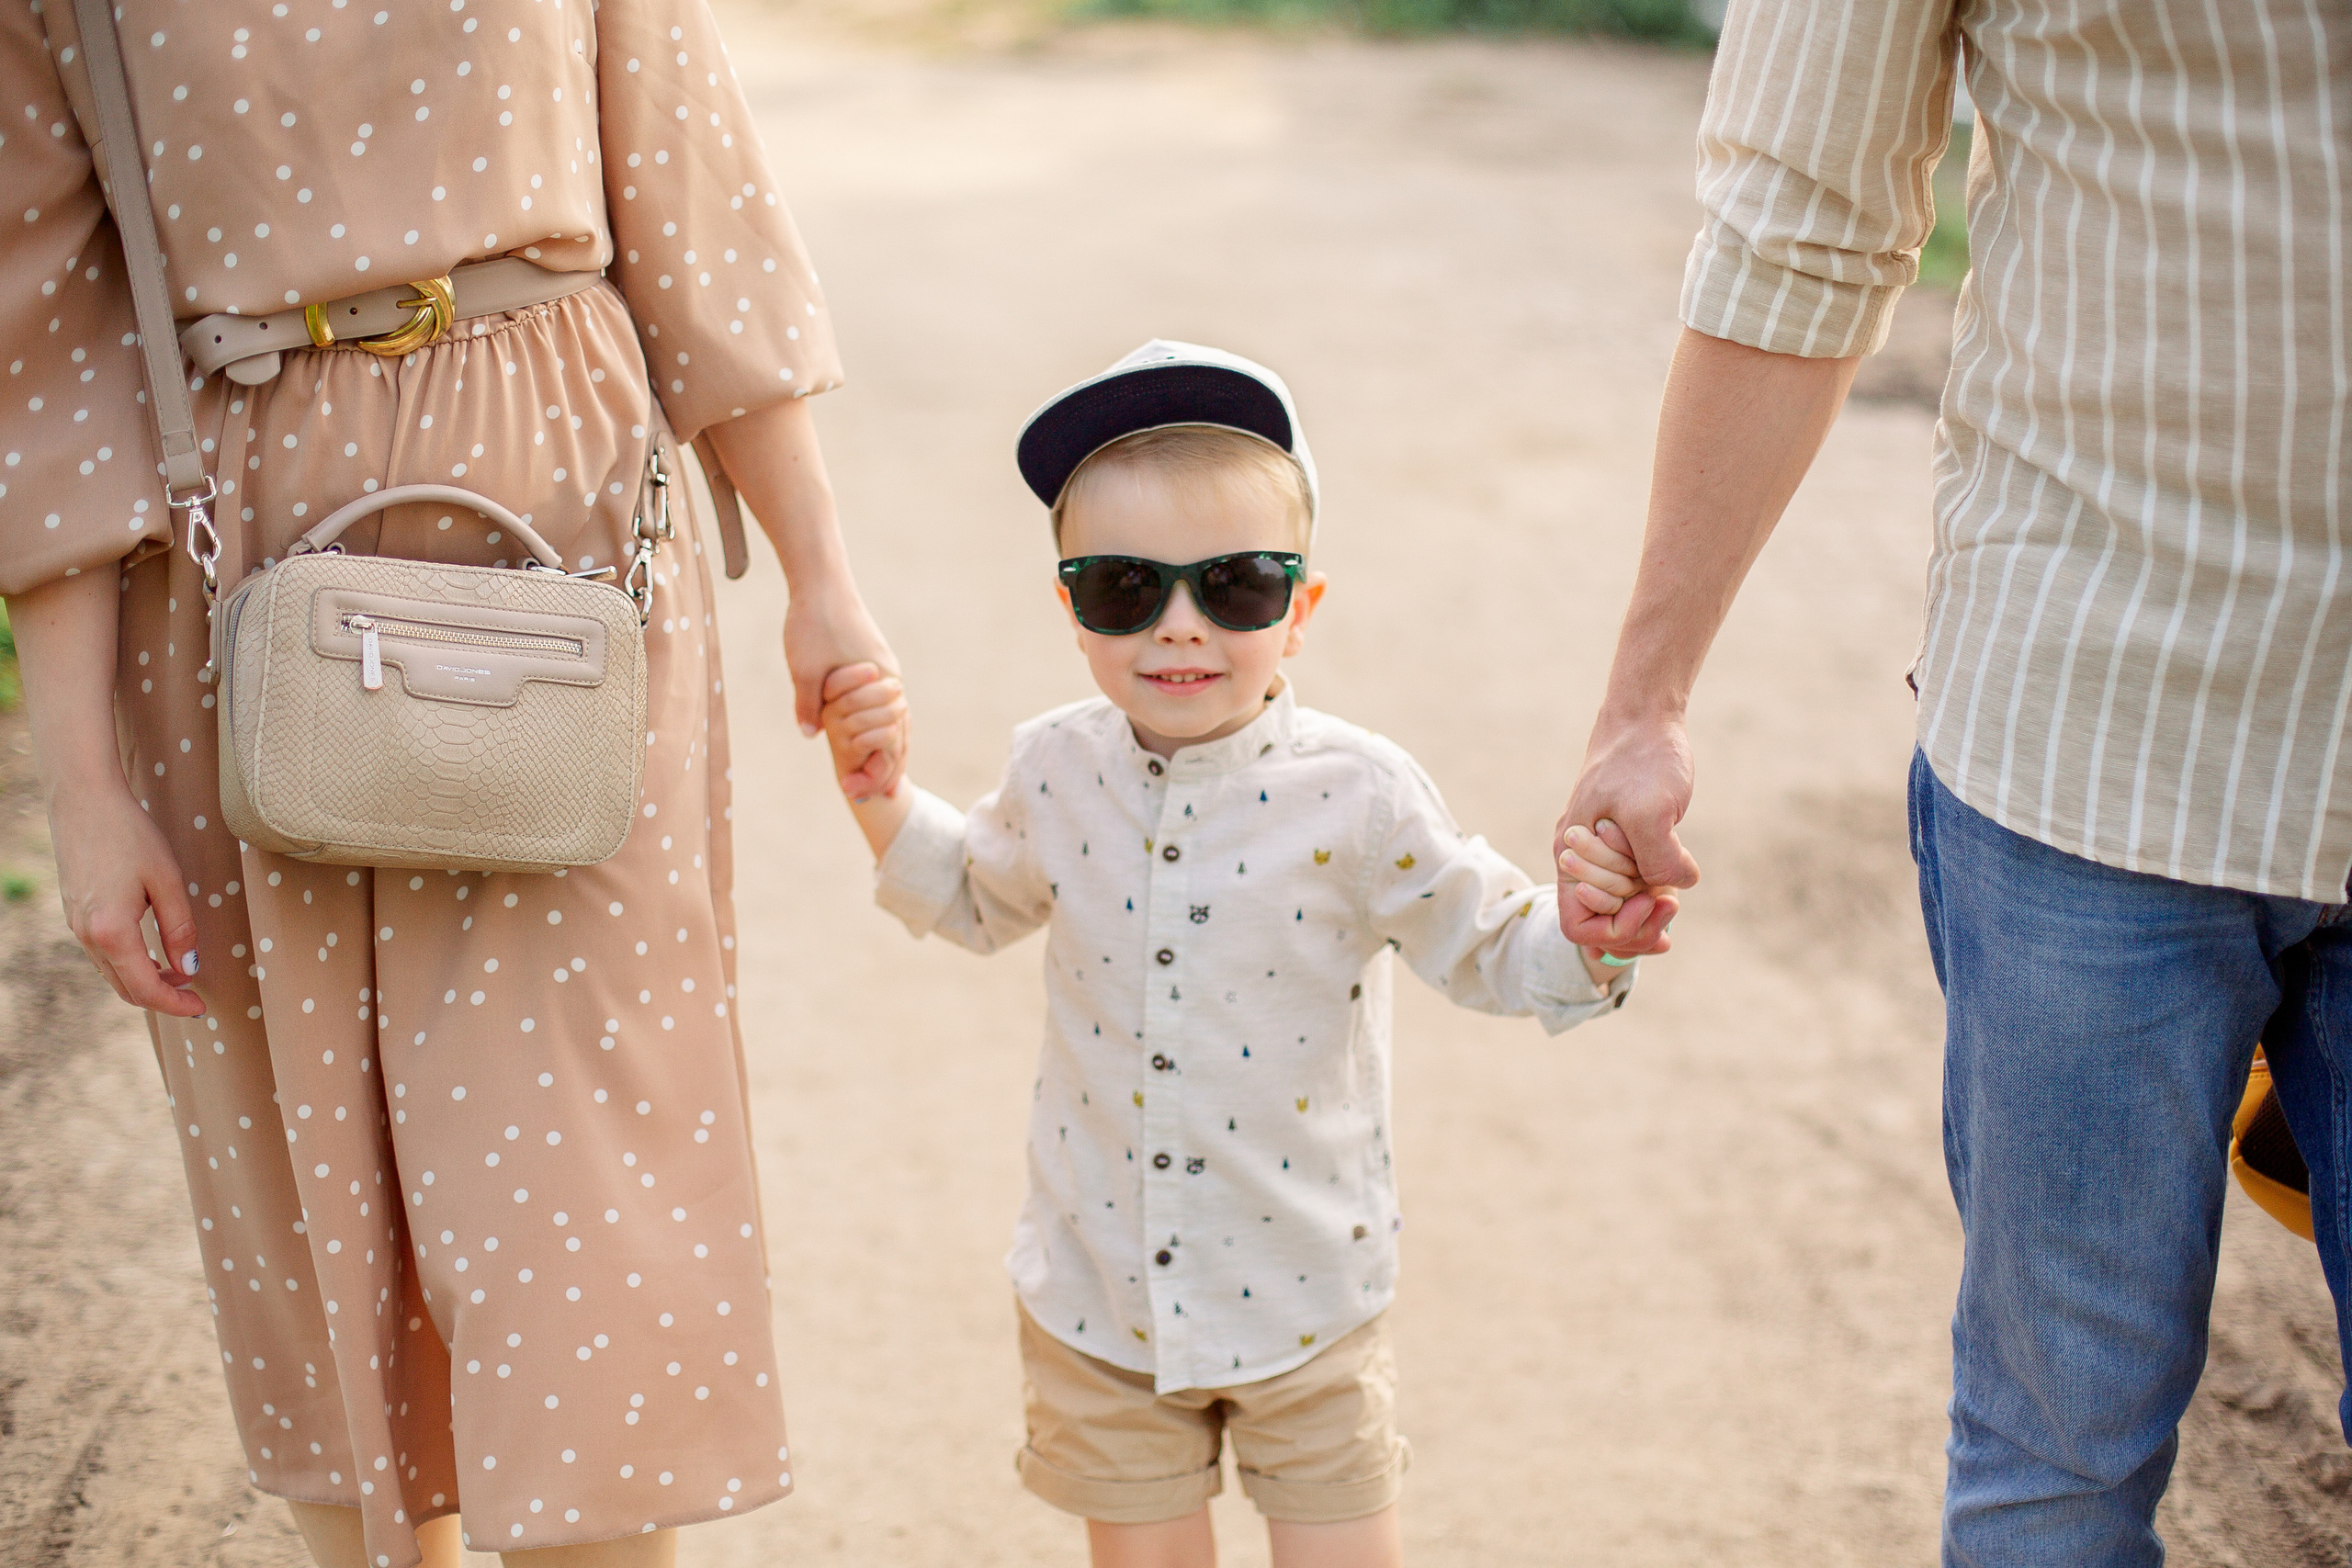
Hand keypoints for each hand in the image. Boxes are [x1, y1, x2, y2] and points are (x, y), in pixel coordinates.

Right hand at [49, 783, 203, 1016]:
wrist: (84, 802)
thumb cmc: (129, 835)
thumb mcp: (167, 881)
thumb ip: (179, 928)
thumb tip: (189, 968)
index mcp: (111, 932)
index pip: (145, 988)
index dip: (175, 1004)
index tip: (201, 1009)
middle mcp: (88, 936)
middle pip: (126, 988)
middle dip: (162, 997)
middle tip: (195, 996)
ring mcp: (77, 926)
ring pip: (112, 973)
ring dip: (146, 980)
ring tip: (181, 972)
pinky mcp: (75, 914)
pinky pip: (103, 954)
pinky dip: (130, 964)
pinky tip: (153, 953)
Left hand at [781, 579, 906, 794]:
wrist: (822, 582)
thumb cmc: (813, 622)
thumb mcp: (805, 667)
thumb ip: (808, 703)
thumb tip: (811, 736)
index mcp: (879, 681)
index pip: (890, 739)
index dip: (878, 771)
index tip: (862, 795)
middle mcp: (889, 679)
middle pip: (900, 734)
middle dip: (889, 769)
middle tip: (877, 799)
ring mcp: (885, 671)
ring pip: (898, 720)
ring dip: (891, 751)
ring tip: (883, 779)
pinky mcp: (875, 664)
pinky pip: (888, 706)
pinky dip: (885, 728)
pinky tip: (875, 740)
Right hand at [1555, 711, 1696, 953]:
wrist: (1646, 718)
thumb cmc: (1642, 758)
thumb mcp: (1651, 811)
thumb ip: (1658, 860)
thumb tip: (1674, 888)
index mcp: (1572, 855)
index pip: (1579, 924)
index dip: (1615, 929)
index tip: (1649, 903)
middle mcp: (1580, 860)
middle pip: (1601, 923)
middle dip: (1638, 922)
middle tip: (1671, 903)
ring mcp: (1603, 852)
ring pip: (1620, 908)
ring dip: (1648, 909)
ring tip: (1675, 891)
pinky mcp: (1626, 842)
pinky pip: (1634, 886)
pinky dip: (1655, 893)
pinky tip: (1677, 881)